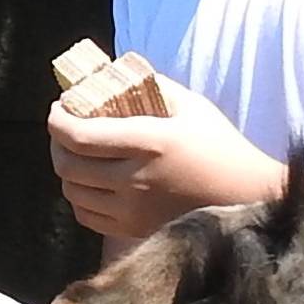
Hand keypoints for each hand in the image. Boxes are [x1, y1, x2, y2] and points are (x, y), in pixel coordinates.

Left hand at [46, 72, 286, 240]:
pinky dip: (80, 198)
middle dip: (56, 143)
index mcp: (150, 143)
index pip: (79, 136)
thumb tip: (113, 73)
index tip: (58, 109)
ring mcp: (133, 210)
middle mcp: (136, 179)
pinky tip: (90, 184)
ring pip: (73, 192)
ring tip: (76, 155)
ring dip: (66, 171)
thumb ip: (152, 87)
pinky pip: (87, 217)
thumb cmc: (220, 147)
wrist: (247, 198)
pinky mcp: (135, 231)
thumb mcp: (192, 106)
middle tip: (63, 129)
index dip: (57, 121)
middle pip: (68, 166)